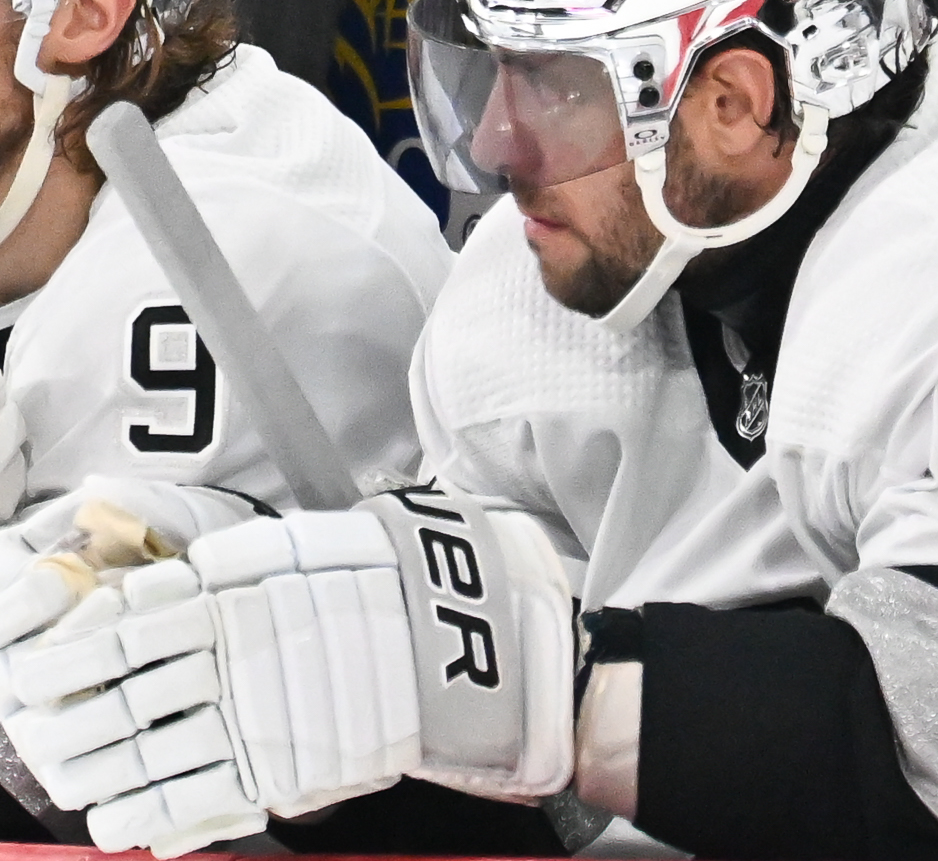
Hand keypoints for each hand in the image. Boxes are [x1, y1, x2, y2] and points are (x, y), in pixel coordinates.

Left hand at [0, 487, 575, 855]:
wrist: (466, 640)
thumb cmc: (385, 583)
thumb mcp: (305, 547)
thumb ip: (227, 563)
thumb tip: (150, 589)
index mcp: (235, 598)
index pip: (121, 631)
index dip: (65, 658)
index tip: (34, 673)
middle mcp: (233, 661)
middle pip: (118, 698)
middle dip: (64, 724)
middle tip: (37, 733)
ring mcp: (255, 720)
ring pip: (143, 756)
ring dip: (94, 775)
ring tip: (73, 782)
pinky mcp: (282, 770)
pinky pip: (194, 800)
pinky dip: (146, 815)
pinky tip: (121, 819)